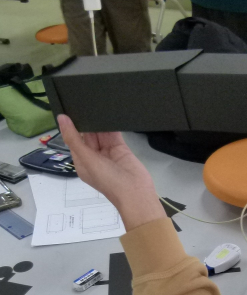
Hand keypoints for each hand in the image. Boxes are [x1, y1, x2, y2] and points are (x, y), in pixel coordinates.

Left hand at [59, 115, 165, 230]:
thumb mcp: (87, 160)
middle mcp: (94, 156)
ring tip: (94, 104)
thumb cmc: (108, 180)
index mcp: (82, 161)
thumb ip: (74, 138)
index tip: (68, 108)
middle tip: (82, 102)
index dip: (70, 126)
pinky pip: (114, 134)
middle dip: (86, 122)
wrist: (136, 192)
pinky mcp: (121, 148)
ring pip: (100, 133)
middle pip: (87, 135)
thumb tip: (61, 118)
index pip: (73, 140)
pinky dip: (112, 125)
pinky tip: (108, 112)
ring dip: (98, 122)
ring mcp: (108, 152)